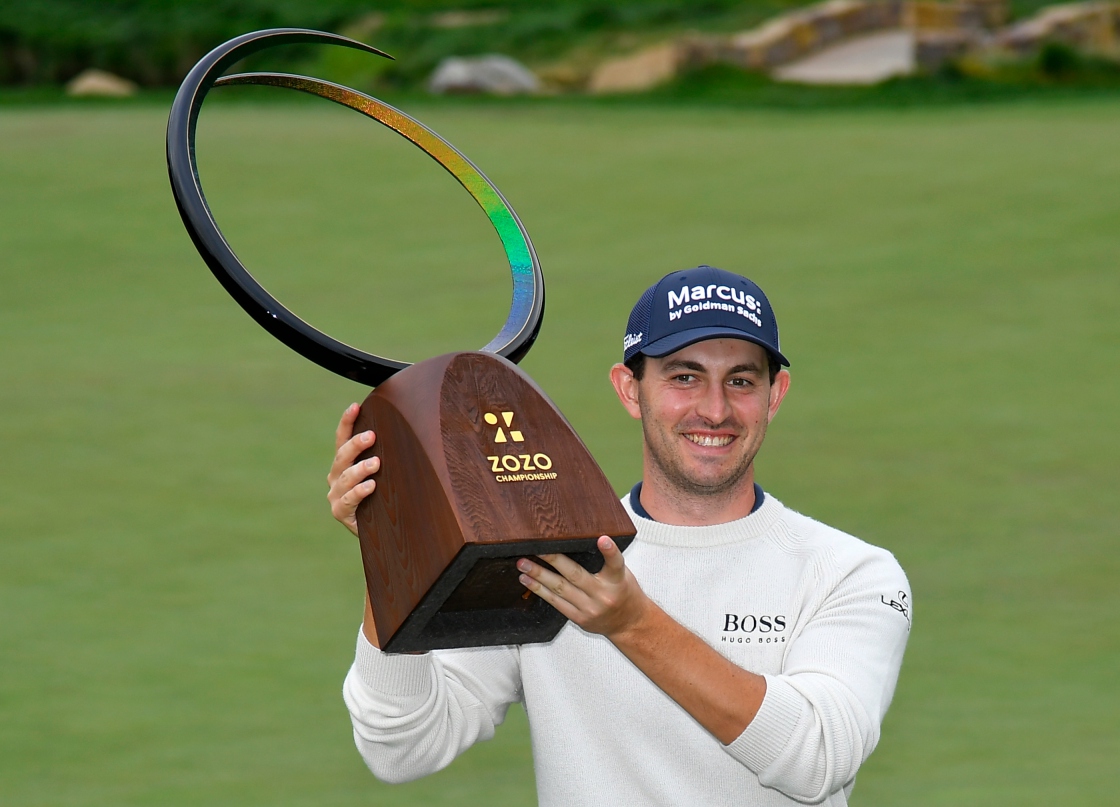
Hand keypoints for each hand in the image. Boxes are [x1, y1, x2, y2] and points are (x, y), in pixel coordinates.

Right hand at [327, 403, 379, 536]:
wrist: (381, 531)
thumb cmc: (384, 496)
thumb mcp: (386, 473)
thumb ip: (388, 454)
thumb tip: (412, 426)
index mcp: (344, 463)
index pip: (342, 439)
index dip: (347, 422)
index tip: (355, 406)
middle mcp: (336, 476)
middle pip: (342, 456)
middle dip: (356, 444)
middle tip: (372, 435)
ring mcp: (336, 495)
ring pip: (345, 478)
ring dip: (360, 469)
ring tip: (376, 463)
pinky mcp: (340, 512)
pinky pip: (348, 500)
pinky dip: (359, 492)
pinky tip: (371, 486)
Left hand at [517, 536, 650, 639]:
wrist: (629, 624)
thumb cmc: (623, 593)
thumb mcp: (622, 573)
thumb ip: (605, 561)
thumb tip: (577, 542)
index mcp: (617, 580)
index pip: (615, 563)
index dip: (609, 551)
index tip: (602, 539)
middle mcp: (603, 595)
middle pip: (576, 575)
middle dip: (553, 560)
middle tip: (536, 548)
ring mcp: (589, 608)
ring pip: (560, 589)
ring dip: (539, 575)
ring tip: (523, 564)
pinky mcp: (579, 618)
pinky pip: (556, 603)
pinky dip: (540, 590)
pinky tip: (527, 581)